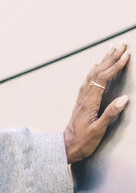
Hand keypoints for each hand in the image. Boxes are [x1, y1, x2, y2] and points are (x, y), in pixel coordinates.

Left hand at [64, 44, 129, 161]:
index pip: (103, 79)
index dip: (115, 66)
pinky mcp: (81, 102)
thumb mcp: (98, 131)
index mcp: (89, 103)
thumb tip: (124, 99)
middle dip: (111, 57)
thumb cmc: (82, 142)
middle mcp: (84, 98)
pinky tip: (95, 65)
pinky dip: (93, 70)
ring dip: (103, 60)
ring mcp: (81, 99)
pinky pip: (87, 81)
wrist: (65, 148)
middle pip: (97, 72)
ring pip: (92, 74)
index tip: (126, 56)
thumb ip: (110, 114)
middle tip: (121, 44)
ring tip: (111, 49)